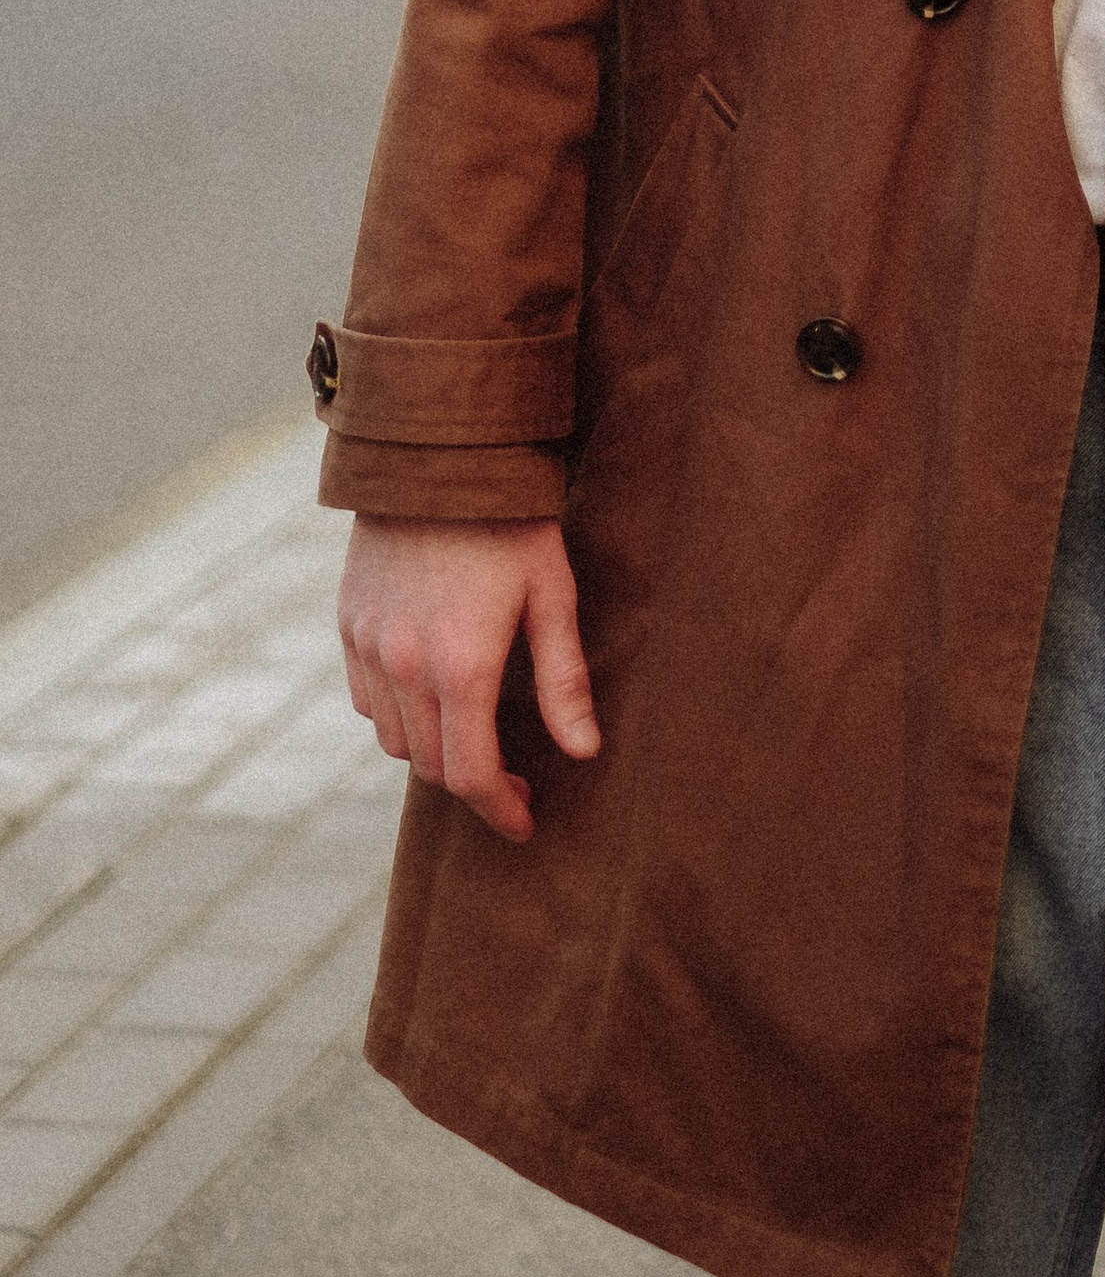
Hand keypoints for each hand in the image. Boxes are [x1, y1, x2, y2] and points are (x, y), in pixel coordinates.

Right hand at [338, 516, 597, 843]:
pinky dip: (397, 716)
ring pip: (393, 740)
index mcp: (461, 665)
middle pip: (431, 765)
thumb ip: (564, 680)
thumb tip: (584, 752)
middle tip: (515, 778)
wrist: (438, 454)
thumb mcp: (553, 594)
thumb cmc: (512, 522)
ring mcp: (369, 646)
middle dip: (474, 785)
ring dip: (433, 752)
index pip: (472, 773)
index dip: (500, 809)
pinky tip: (432, 697)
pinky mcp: (348, 624)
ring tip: (475, 735)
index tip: (526, 822)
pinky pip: (366, 701)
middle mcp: (404, 666)